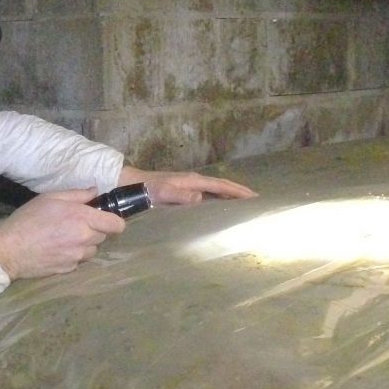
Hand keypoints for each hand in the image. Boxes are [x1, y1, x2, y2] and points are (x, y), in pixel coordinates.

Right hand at [0, 188, 124, 279]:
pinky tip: (57, 248)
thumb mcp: (50, 198)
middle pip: (104, 236)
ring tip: (65, 237)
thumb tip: (95, 191)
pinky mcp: (69, 269)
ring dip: (85, 244)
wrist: (9, 250)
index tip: (106, 218)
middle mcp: (84, 239)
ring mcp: (77, 257)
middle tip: (76, 224)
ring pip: (92, 250)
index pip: (116, 225)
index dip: (115, 221)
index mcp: (82, 218)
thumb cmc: (28, 218)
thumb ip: (77, 194)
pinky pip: (79, 260)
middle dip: (95, 229)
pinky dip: (73, 255)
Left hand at [119, 166, 256, 205]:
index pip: (221, 185)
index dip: (237, 191)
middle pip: (222, 186)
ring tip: (244, 205)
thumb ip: (180, 195)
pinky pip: (208, 195)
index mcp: (193, 181)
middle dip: (239, 192)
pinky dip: (219, 199)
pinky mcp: (185, 192)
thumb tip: (200, 197)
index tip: (254, 197)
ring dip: (230, 195)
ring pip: (216, 190)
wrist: (132, 184)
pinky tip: (221, 208)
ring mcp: (190, 186)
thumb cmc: (147, 190)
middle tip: (256, 201)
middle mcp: (194, 181)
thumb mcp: (162, 193)